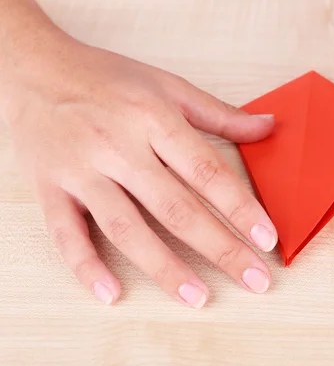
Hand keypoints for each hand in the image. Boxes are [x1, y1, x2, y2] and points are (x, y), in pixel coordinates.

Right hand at [2, 34, 278, 307]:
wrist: (32, 67)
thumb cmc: (105, 78)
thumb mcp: (168, 86)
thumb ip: (220, 113)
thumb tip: (268, 127)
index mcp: (153, 119)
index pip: (207, 172)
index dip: (240, 208)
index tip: (266, 240)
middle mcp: (118, 147)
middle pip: (176, 208)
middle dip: (220, 249)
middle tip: (253, 281)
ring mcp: (81, 170)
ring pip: (127, 228)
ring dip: (165, 268)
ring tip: (199, 298)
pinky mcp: (49, 188)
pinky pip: (66, 233)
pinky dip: (87, 266)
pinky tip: (112, 293)